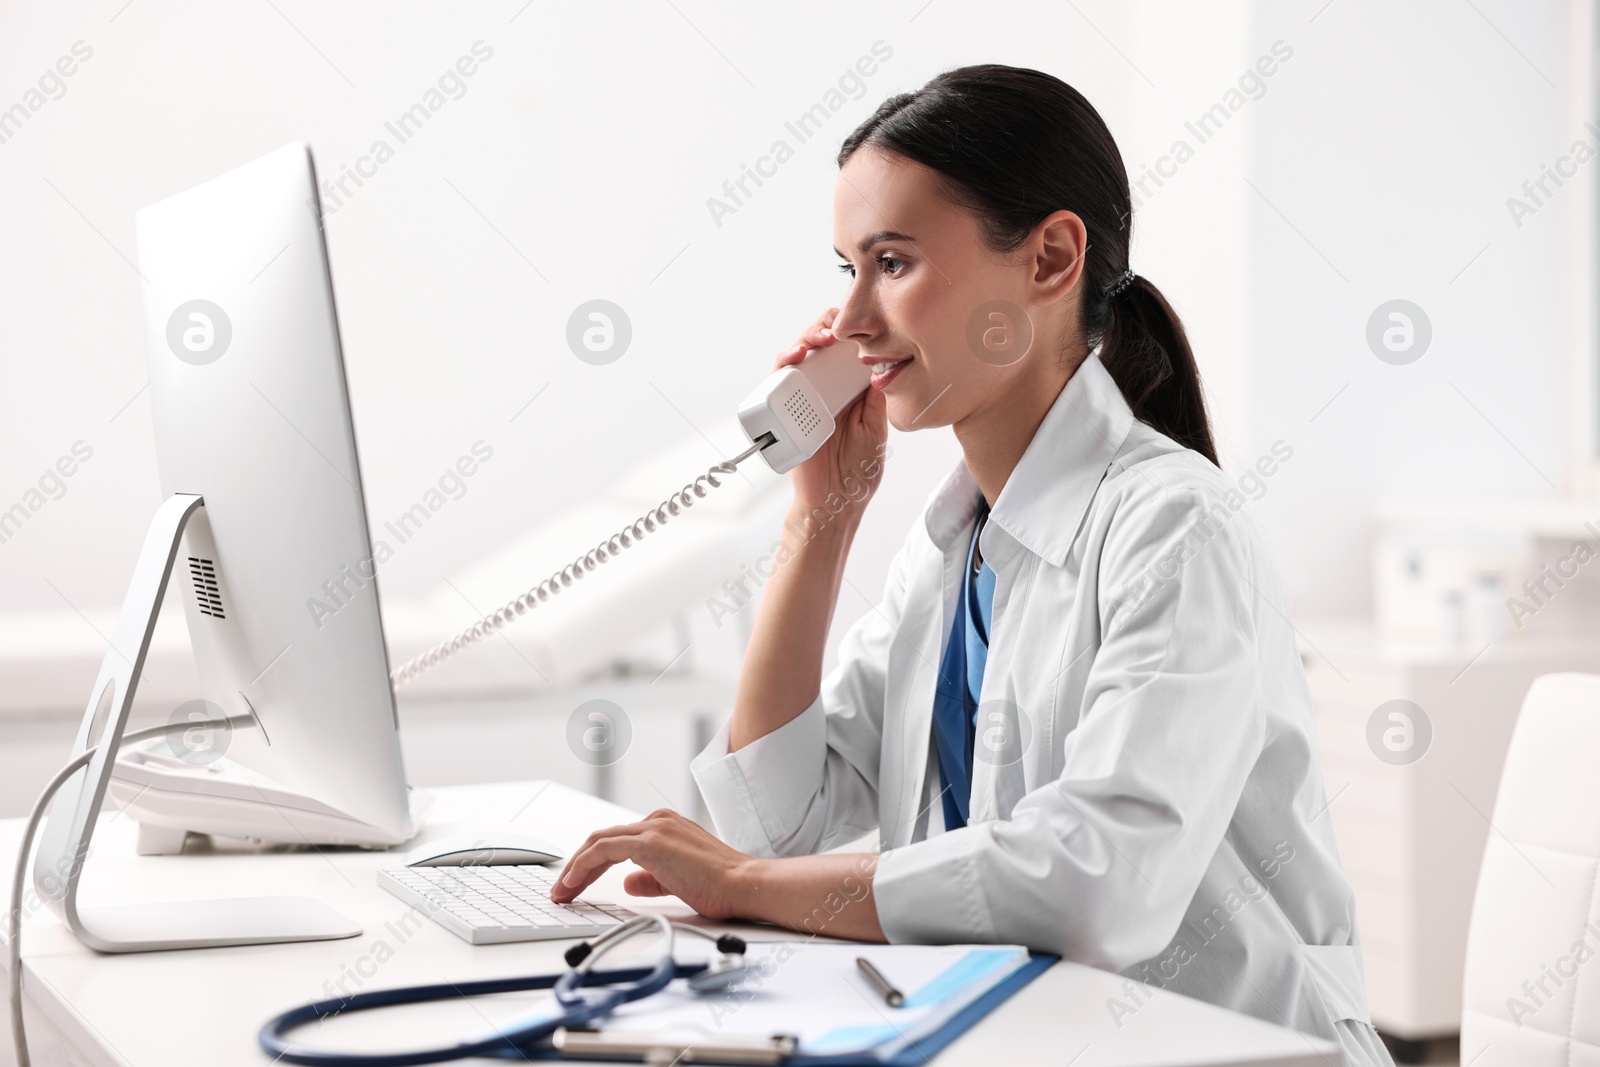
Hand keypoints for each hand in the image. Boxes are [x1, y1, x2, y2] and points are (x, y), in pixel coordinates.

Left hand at [550, 808, 752, 919]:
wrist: (743, 884)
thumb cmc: (720, 884)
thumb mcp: (677, 879)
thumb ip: (651, 878)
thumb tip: (629, 882)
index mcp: (665, 826)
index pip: (617, 841)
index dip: (591, 864)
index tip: (576, 885)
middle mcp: (657, 821)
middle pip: (603, 839)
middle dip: (577, 866)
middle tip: (561, 890)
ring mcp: (654, 828)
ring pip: (599, 842)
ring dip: (575, 868)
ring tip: (562, 892)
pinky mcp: (650, 842)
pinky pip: (604, 850)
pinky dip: (583, 866)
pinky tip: (573, 884)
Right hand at [774, 309, 887, 515]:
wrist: (833, 504)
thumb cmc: (856, 472)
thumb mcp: (874, 430)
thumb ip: (875, 399)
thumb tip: (881, 363)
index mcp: (850, 390)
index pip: (848, 350)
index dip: (853, 331)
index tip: (863, 323)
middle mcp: (825, 389)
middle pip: (822, 345)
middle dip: (829, 327)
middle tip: (839, 328)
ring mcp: (803, 398)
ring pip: (799, 356)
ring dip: (807, 338)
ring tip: (820, 338)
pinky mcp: (784, 410)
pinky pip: (779, 381)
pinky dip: (784, 362)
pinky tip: (797, 356)